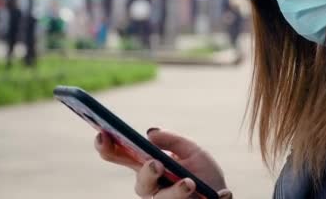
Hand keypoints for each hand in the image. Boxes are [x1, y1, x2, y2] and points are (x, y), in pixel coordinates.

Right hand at [94, 128, 231, 197]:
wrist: (222, 197)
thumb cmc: (203, 173)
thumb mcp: (192, 151)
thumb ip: (172, 140)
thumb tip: (150, 133)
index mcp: (149, 167)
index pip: (121, 158)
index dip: (107, 147)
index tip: (103, 133)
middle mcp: (153, 187)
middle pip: (141, 185)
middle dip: (147, 174)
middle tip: (156, 164)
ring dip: (176, 192)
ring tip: (190, 183)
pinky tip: (219, 195)